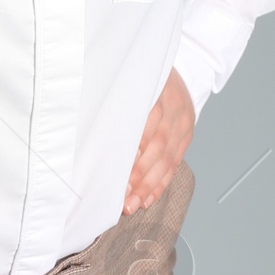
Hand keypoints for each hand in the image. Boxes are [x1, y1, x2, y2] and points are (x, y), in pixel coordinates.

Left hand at [123, 68, 193, 213]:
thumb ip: (114, 99)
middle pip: (157, 145)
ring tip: (133, 203)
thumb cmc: (143, 77)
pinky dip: (161, 183)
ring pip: (167, 159)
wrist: (183, 71)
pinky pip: (175, 163)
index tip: (117, 169)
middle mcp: (174, 107)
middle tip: (123, 196)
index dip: (133, 148)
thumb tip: (87, 129)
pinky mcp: (187, 135)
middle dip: (139, 174)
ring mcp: (183, 122)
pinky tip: (148, 198)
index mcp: (157, 89)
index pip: (145, 122)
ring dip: (149, 185)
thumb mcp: (129, 78)